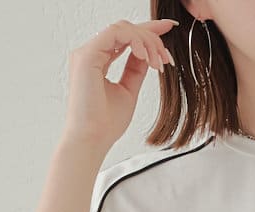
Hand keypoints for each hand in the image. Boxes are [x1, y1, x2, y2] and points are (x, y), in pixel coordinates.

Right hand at [61, 17, 178, 153]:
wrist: (92, 140)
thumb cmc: (105, 125)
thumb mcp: (128, 91)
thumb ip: (135, 70)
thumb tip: (147, 53)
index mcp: (98, 61)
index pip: (124, 37)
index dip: (147, 30)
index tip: (168, 28)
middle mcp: (91, 54)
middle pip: (125, 30)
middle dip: (151, 38)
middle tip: (166, 58)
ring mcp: (87, 53)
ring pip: (123, 29)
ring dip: (146, 41)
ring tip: (157, 63)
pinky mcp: (87, 55)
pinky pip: (116, 33)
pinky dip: (135, 40)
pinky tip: (145, 56)